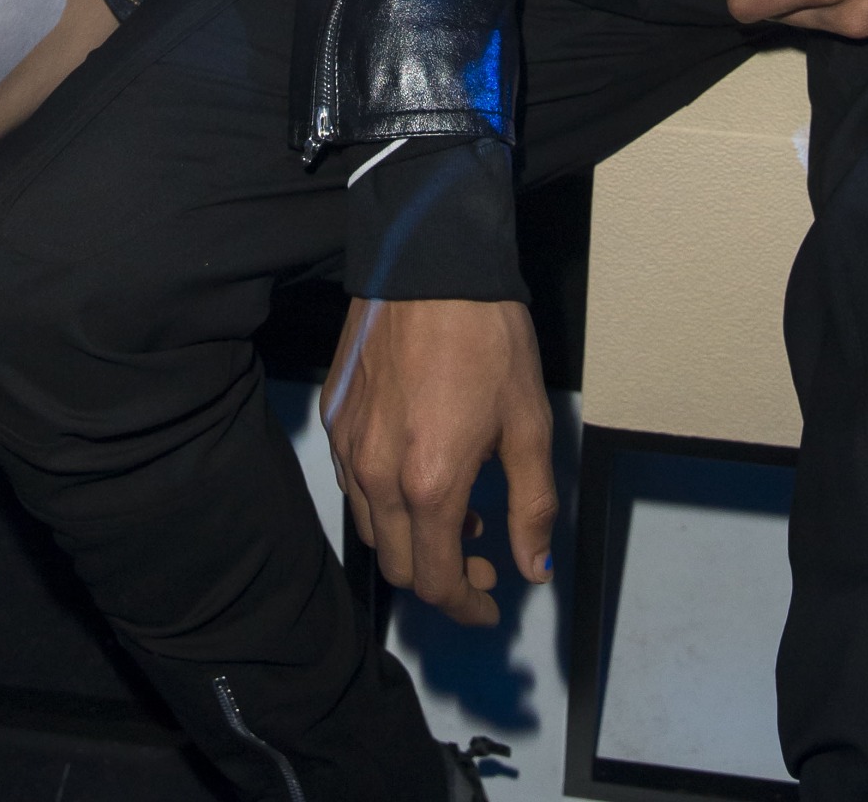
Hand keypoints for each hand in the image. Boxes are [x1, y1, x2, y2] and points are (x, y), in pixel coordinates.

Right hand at [322, 295, 555, 625]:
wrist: (430, 262)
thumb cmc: (489, 340)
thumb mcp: (528, 424)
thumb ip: (532, 507)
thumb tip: (534, 570)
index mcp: (429, 485)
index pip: (436, 581)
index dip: (467, 606)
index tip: (492, 604)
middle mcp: (376, 476)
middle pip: (398, 565)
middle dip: (442, 577)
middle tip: (482, 556)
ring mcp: (347, 445)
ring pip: (372, 527)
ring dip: (412, 539)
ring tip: (456, 508)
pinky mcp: (333, 416)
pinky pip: (353, 483)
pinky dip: (385, 498)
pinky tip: (418, 469)